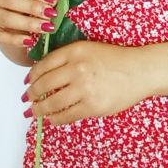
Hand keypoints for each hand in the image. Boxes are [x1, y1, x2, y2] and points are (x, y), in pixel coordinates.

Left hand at [22, 40, 147, 125]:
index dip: (32, 75)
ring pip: (52, 102)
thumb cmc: (115, 58)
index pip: (44, 64)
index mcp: (75, 50)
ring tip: (35, 111)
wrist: (139, 70)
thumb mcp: (89, 48)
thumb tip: (44, 72)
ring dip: (39, 109)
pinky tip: (52, 119)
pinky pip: (66, 116)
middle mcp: (77, 68)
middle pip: (44, 84)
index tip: (28, 82)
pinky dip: (55, 119)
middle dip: (32, 93)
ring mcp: (84, 88)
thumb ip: (68, 57)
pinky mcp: (92, 106)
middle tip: (28, 98)